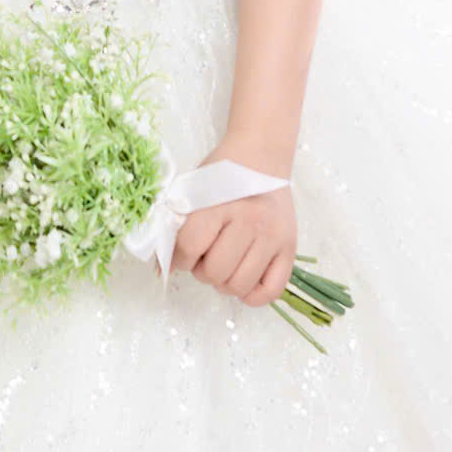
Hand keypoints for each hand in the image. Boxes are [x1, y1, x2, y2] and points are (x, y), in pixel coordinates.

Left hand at [170, 152, 297, 307]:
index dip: (178, 258)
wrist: (261, 156)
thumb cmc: (222, 174)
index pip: (190, 247)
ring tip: (223, 265)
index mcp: (221, 204)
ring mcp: (273, 237)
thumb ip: (177, 226)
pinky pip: (271, 290)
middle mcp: (251, 221)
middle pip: (215, 271)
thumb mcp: (193, 190)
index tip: (181, 255)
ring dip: (223, 283)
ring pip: (240, 285)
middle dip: (201, 271)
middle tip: (204, 258)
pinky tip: (242, 280)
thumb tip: (161, 269)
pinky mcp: (290, 248)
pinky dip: (252, 295)